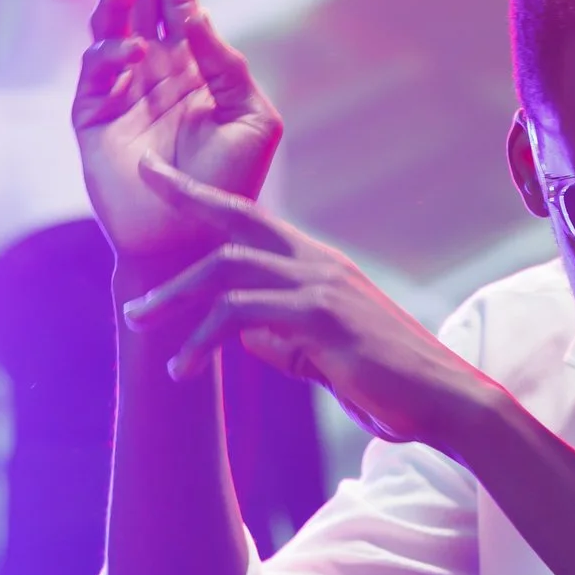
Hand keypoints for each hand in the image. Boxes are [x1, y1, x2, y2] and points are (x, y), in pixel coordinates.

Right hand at [73, 0, 282, 269]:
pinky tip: (129, 50)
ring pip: (109, 24)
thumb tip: (198, 17)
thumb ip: (230, 67)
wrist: (195, 238)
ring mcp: (120, 89)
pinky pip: (94, 72)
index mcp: (193, 62)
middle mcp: (154, 66)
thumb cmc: (231, 182)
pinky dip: (108, 53)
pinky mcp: (92, 117)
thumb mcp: (252, 118)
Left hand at [119, 157, 514, 449]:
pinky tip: (183, 368)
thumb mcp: (320, 352)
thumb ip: (280, 336)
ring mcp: (322, 286)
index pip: (251, 219)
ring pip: (228, 269)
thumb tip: (237, 335)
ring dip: (174, 296)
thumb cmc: (386, 381)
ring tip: (136, 321)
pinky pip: (244, 316)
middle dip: (180, 208)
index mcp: (319, 265)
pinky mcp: (323, 317)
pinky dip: (203, 339)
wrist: (444, 399)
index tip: (155, 175)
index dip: (201, 196)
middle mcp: (319, 263)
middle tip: (131, 209)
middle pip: (236, 223)